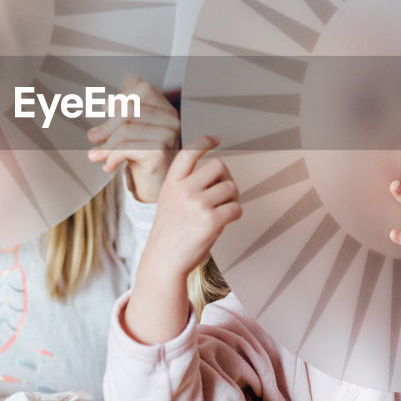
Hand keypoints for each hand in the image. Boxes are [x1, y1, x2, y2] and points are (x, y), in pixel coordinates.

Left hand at [86, 75, 179, 202]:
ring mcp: (168, 136)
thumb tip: (112, 96)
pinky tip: (109, 166)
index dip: (121, 98)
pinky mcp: (160, 153)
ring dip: (106, 146)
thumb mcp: (134, 132)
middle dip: (107, 125)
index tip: (106, 110)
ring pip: (125, 129)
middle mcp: (171, 120)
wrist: (155, 189)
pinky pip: (126, 148)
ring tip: (98, 155)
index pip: (143, 89)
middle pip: (130, 108)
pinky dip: (111, 157)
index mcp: (166, 111)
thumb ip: (127, 113)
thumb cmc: (145, 161)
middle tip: (93, 137)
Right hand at [124, 135, 241, 343]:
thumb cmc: (171, 233)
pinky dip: (235, 213)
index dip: (204, 141)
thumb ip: (187, 185)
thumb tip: (219, 171)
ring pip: (231, 187)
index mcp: (172, 183)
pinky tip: (226, 221)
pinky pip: (236, 208)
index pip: (189, 153)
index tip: (216, 138)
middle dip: (226, 178)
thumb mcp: (170, 202)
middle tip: (224, 193)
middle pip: (219, 166)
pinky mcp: (211, 221)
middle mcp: (184, 190)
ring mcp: (197, 205)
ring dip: (232, 198)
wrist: (164, 262)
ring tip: (223, 210)